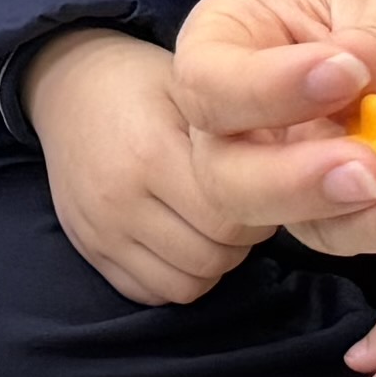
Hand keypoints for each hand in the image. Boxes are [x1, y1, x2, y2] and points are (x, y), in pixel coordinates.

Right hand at [27, 27, 257, 306]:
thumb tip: (305, 164)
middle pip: (213, 256)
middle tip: (243, 200)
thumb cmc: (147, 83)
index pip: (230, 217)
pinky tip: (183, 236)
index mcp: (150, 153)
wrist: (69, 87)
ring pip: (187, 285)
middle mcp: (120, 201)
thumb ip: (241, 127)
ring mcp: (101, 233)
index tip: (265, 180)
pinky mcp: (90, 253)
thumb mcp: (194, 87)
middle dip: (242, 236)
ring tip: (212, 218)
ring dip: (213, 260)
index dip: (263, 206)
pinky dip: (178, 274)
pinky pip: (152, 293)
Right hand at [167, 0, 375, 260]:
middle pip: (228, 175)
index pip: (209, 83)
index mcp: (238, 38)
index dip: (263, 90)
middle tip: (369, 170)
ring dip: (366, 218)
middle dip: (294, 183)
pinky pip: (368, 235)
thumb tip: (361, 85)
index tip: (346, 74)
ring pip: (299, 223)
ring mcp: (308, 170)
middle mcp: (256, 116)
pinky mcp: (364, 210)